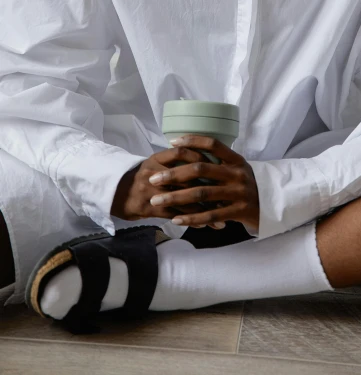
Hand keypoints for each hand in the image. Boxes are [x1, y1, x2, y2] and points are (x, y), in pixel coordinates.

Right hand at [111, 144, 227, 229]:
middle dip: (209, 186)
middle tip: (227, 192)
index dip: (201, 157)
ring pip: (184, 199)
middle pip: (186, 177)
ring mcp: (151, 191)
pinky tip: (206, 225)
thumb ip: (175, 161)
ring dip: (205, 209)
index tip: (218, 165)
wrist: (116, 193)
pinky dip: (192, 220)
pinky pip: (175, 215)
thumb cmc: (142, 177)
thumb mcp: (155, 164)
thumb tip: (204, 157)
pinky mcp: (150, 208)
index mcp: (157, 159)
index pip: (181, 152)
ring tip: (222, 215)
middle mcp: (154, 173)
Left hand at [147, 135, 259, 233]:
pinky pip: (210, 215)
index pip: (212, 143)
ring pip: (201, 193)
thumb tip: (188, 154)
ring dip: (176, 197)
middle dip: (173, 174)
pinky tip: (175, 219)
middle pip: (201, 169)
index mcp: (236, 160)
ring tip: (156, 200)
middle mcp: (237, 173)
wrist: (272, 207)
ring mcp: (238, 192)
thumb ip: (218, 163)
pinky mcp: (238, 211)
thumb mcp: (238, 170)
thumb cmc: (247, 187)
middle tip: (154, 178)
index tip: (171, 143)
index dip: (192, 141)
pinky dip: (191, 217)